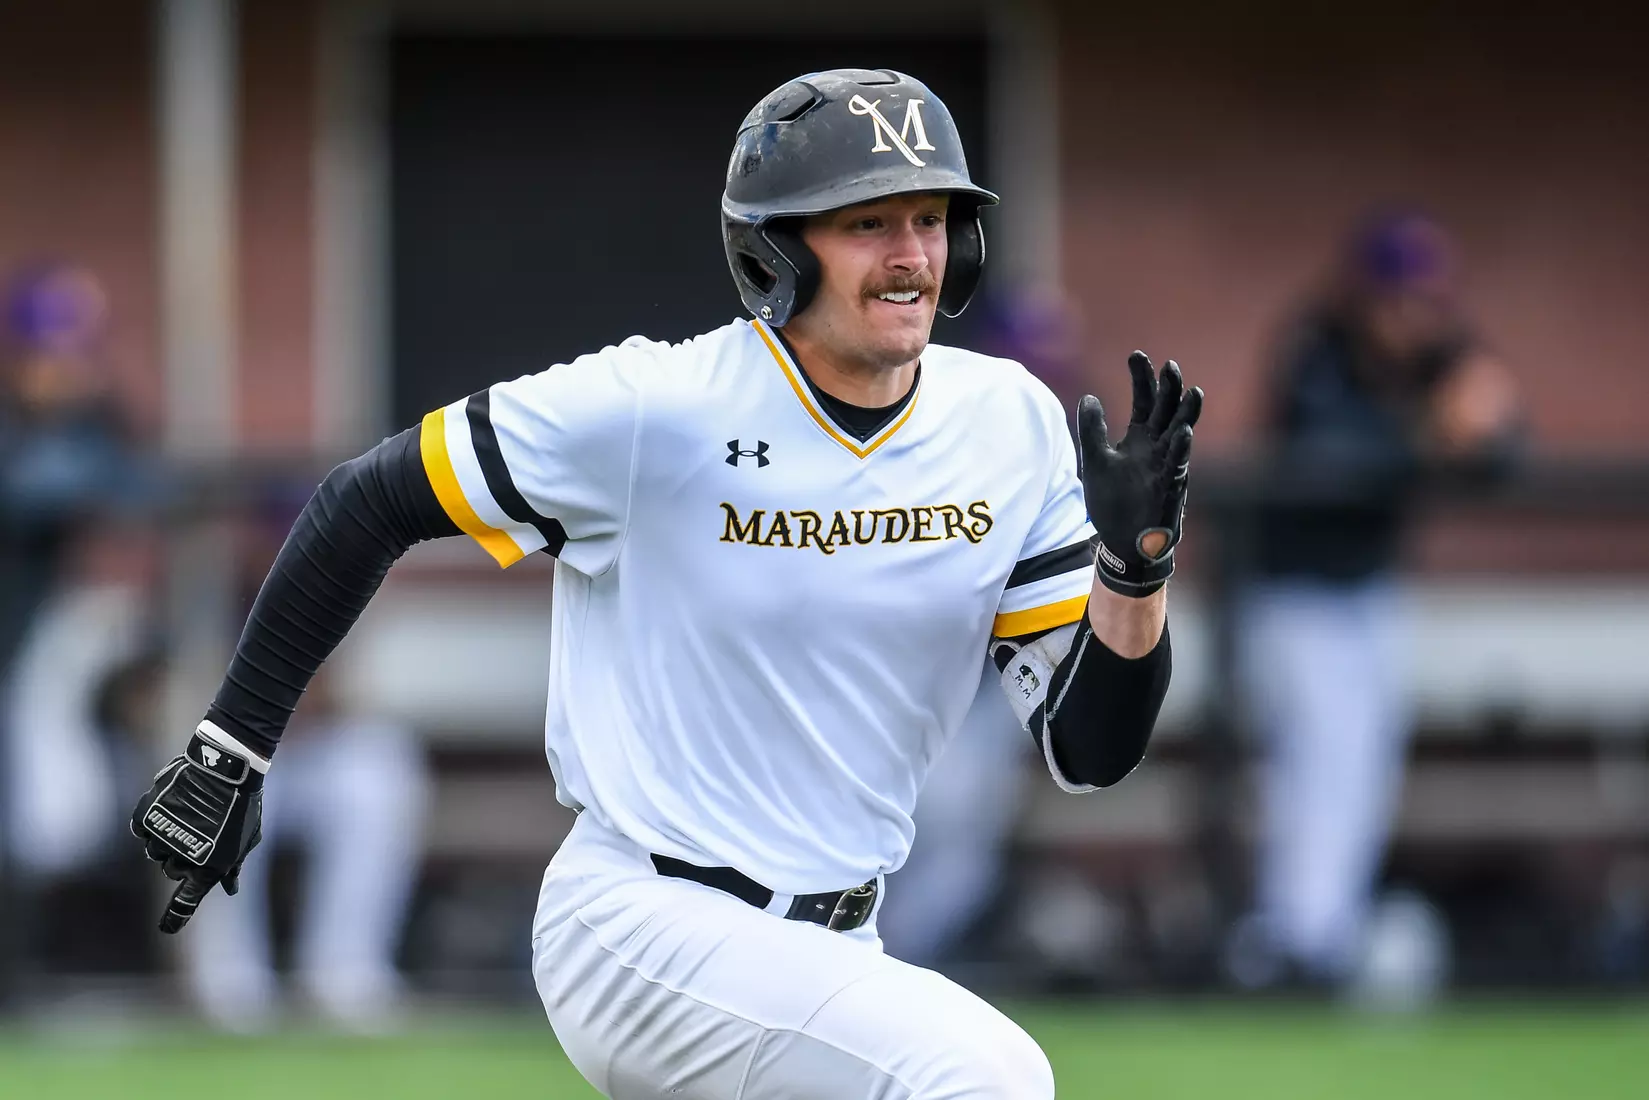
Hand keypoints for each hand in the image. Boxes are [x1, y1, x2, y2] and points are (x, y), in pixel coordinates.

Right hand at [131, 725, 264, 932]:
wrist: (226, 765)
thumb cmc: (243, 802)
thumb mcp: (245, 836)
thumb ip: (234, 863)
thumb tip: (231, 887)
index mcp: (211, 866)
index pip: (189, 899)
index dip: (177, 916)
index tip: (167, 929)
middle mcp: (183, 856)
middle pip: (171, 871)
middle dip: (181, 860)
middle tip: (197, 836)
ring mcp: (162, 837)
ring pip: (155, 852)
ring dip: (166, 842)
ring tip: (187, 817)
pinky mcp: (147, 817)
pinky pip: (142, 831)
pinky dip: (151, 824)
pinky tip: (169, 808)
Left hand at [1078, 351, 1201, 596]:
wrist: (1123, 542)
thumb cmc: (1113, 503)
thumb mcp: (1094, 461)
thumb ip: (1092, 430)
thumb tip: (1088, 396)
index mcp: (1139, 439)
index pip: (1144, 400)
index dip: (1142, 378)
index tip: (1137, 354)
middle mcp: (1157, 448)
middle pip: (1167, 410)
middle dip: (1169, 388)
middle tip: (1169, 365)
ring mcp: (1166, 466)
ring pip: (1181, 433)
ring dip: (1186, 413)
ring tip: (1191, 390)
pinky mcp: (1169, 488)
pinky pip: (1177, 466)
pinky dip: (1180, 449)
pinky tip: (1183, 432)